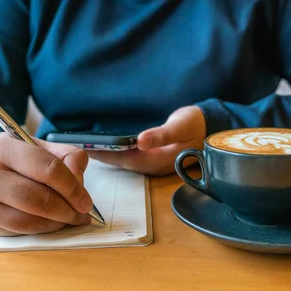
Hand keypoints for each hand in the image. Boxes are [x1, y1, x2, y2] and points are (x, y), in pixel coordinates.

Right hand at [0, 133, 92, 235]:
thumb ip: (66, 156)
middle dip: (67, 210)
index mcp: (2, 148)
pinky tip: (53, 223)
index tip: (86, 201)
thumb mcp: (37, 146)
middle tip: (82, 213)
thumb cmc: (12, 157)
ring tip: (71, 218)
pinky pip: (21, 231)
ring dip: (58, 223)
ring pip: (30, 220)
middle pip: (39, 199)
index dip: (73, 187)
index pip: (47, 169)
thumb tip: (79, 176)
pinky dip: (43, 229)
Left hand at [88, 106, 205, 175]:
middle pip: (121, 162)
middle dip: (100, 156)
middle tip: (77, 148)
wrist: (212, 129)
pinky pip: (129, 156)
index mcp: (158, 161)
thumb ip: (162, 135)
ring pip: (124, 161)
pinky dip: (116, 152)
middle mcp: (152, 165)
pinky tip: (106, 146)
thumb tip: (141, 140)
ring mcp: (153, 162)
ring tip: (87, 146)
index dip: (105, 155)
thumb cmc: (196, 125)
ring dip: (106, 155)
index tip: (87, 148)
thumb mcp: (181, 127)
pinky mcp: (153, 157)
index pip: (125, 159)